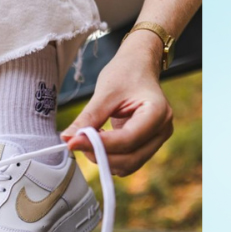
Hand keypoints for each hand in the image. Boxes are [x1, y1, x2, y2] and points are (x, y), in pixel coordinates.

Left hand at [61, 33, 172, 176]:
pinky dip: (110, 157)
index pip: (128, 140)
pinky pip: (128, 161)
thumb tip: (67, 139)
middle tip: (77, 141)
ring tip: (89, 137)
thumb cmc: (126, 73)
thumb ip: (88, 118)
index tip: (73, 142)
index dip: (99, 145)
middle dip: (101, 155)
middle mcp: (162, 130)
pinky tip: (99, 140)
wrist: (139, 67)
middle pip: (130, 158)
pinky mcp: (148, 144)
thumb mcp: (105, 92)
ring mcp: (158, 139)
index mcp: (158, 112)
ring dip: (104, 158)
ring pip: (129, 164)